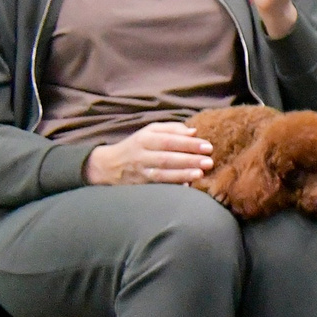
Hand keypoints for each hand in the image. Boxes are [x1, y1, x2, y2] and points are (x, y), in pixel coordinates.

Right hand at [83, 120, 214, 185]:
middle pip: (166, 158)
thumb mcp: (149, 131)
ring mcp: (140, 172)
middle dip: (189, 160)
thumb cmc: (136, 145)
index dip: (188, 144)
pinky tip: (187, 187)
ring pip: (161, 174)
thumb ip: (172, 129)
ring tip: (200, 174)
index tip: (208, 147)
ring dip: (182, 175)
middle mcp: (141, 155)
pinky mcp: (139, 186)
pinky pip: (156, 187)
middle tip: (209, 161)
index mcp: (145, 139)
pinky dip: (172, 186)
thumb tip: (194, 131)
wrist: (107, 166)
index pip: (168, 140)